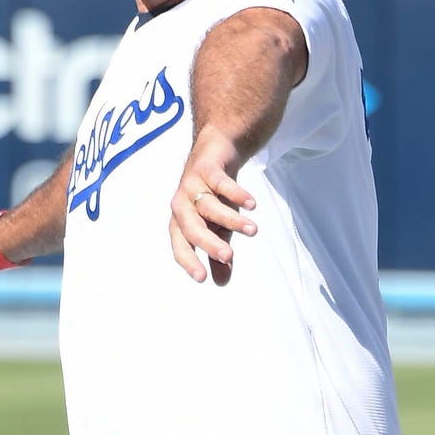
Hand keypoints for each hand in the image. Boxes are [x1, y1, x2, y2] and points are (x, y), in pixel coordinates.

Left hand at [169, 125, 255, 284]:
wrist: (217, 151)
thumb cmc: (214, 195)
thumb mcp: (218, 227)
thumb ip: (218, 254)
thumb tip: (221, 283)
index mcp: (181, 222)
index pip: (180, 245)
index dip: (189, 260)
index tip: (202, 278)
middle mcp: (182, 204)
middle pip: (191, 227)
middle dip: (209, 243)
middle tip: (229, 256)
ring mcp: (192, 184)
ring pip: (208, 206)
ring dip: (231, 219)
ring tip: (254, 230)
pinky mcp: (207, 168)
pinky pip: (220, 182)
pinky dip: (236, 193)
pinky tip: (252, 204)